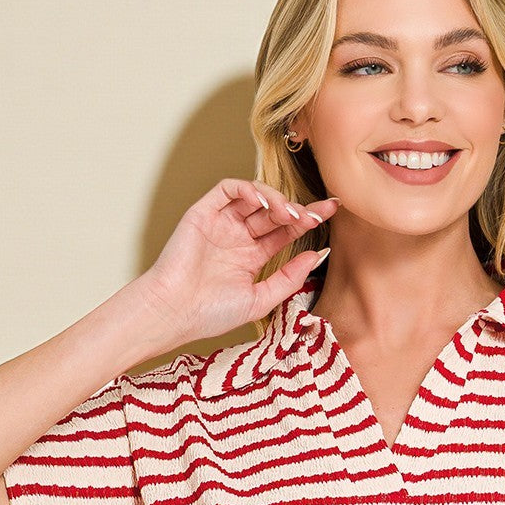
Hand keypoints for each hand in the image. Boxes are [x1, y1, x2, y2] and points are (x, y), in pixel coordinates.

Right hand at [136, 177, 338, 349]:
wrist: (174, 313)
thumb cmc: (210, 314)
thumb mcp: (261, 300)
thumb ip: (290, 278)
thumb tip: (318, 254)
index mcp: (251, 257)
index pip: (285, 231)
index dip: (308, 219)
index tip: (331, 211)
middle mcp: (237, 237)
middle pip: (274, 213)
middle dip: (298, 209)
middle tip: (317, 213)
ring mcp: (220, 224)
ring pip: (254, 198)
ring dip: (277, 200)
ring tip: (291, 214)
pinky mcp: (202, 214)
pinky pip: (227, 190)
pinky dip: (248, 190)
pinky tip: (264, 203)